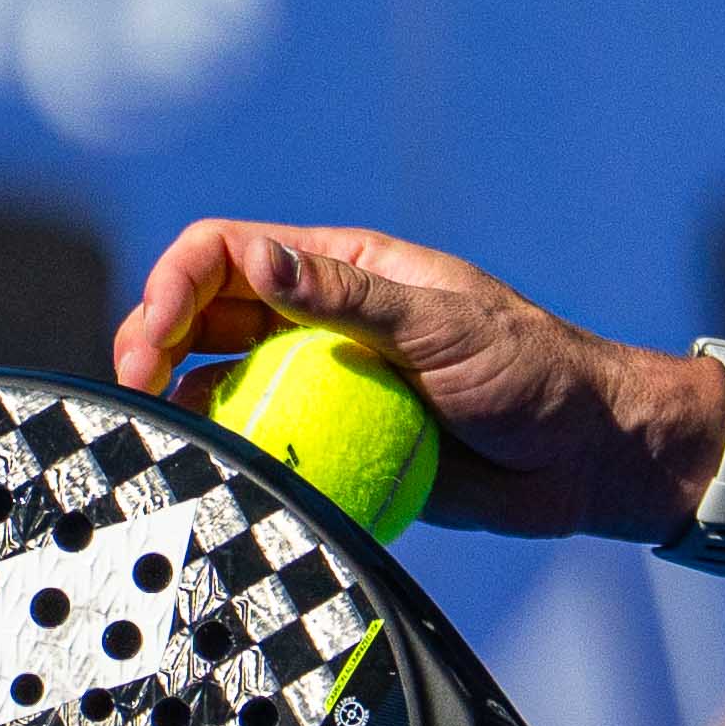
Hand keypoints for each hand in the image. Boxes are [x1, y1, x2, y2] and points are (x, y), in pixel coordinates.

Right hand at [113, 221, 715, 544]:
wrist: (587, 459)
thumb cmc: (534, 375)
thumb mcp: (443, 327)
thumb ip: (348, 296)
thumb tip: (256, 256)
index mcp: (344, 269)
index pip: (228, 253)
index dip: (175, 282)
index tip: (154, 334)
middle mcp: (320, 321)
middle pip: (206, 316)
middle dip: (155, 340)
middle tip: (136, 386)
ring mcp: (324, 385)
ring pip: (225, 382)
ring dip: (184, 400)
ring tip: (164, 430)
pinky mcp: (338, 444)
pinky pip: (269, 447)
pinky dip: (235, 456)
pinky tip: (217, 472)